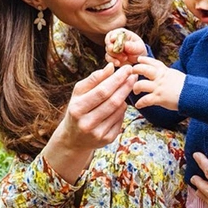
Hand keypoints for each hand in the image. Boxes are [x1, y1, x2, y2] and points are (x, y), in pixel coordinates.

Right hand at [43, 62, 135, 182]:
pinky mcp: (107, 140)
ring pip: (119, 110)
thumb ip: (94, 79)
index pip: (102, 91)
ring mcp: (98, 134)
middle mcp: (87, 123)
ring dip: (125, 97)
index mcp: (77, 109)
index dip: (117, 79)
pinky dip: (122, 110)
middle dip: (125, 86)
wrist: (73, 138)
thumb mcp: (79, 93)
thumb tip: (111, 67)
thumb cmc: (78, 108)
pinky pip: (121, 120)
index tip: (127, 68)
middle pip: (113, 101)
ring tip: (126, 87)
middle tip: (133, 75)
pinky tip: (120, 104)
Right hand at [105, 28, 145, 66]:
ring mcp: (112, 48)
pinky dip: (112, 61)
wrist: (139, 58)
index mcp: (122, 34)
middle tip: (118, 52)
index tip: (113, 40)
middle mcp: (115, 40)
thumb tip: (126, 44)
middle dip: (111, 48)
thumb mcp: (139, 47)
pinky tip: (118, 63)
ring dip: (114, 55)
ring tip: (125, 58)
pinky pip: (108, 58)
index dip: (112, 36)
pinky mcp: (112, 56)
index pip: (114, 33)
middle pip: (108, 42)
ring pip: (108, 51)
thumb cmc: (139, 49)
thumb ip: (133, 46)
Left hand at [132, 56, 184, 110]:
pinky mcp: (159, 98)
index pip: (152, 62)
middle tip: (131, 73)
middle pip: (143, 69)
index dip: (144, 60)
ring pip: (140, 84)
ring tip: (135, 91)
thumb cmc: (186, 86)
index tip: (139, 59)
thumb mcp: (175, 75)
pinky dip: (140, 103)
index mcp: (164, 71)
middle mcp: (160, 77)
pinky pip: (145, 100)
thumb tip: (162, 73)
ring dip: (135, 88)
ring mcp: (158, 87)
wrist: (192, 94)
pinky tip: (138, 105)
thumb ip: (166, 74)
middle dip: (135, 70)